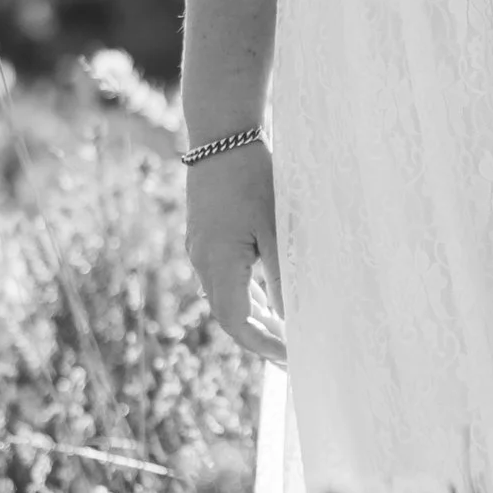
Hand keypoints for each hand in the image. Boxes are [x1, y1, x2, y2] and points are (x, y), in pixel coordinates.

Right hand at [185, 143, 286, 365]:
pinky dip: (246, 294)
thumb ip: (282, 276)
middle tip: (290, 357)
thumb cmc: (253, 177)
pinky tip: (268, 298)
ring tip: (283, 334)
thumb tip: (292, 318)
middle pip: (229, 316)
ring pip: (225, 297)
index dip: (263, 345)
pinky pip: (223, 277)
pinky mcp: (205, 237)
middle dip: (259, 339)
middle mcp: (202, 261)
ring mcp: (200, 249)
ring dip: (253, 317)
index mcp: (218, 264)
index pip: (237, 323)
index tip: (291, 357)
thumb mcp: (275, 228)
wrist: (221, 135)